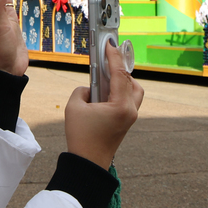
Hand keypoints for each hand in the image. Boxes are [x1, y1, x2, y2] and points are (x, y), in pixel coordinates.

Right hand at [63, 40, 142, 169]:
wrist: (88, 164)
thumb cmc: (81, 137)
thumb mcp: (74, 107)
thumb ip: (82, 90)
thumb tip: (90, 88)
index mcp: (120, 106)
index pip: (120, 74)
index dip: (113, 57)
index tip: (109, 43)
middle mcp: (130, 111)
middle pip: (132, 82)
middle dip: (121, 69)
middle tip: (108, 59)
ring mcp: (130, 118)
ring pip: (133, 92)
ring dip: (122, 81)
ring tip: (105, 76)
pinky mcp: (125, 123)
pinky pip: (127, 100)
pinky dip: (119, 92)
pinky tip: (105, 90)